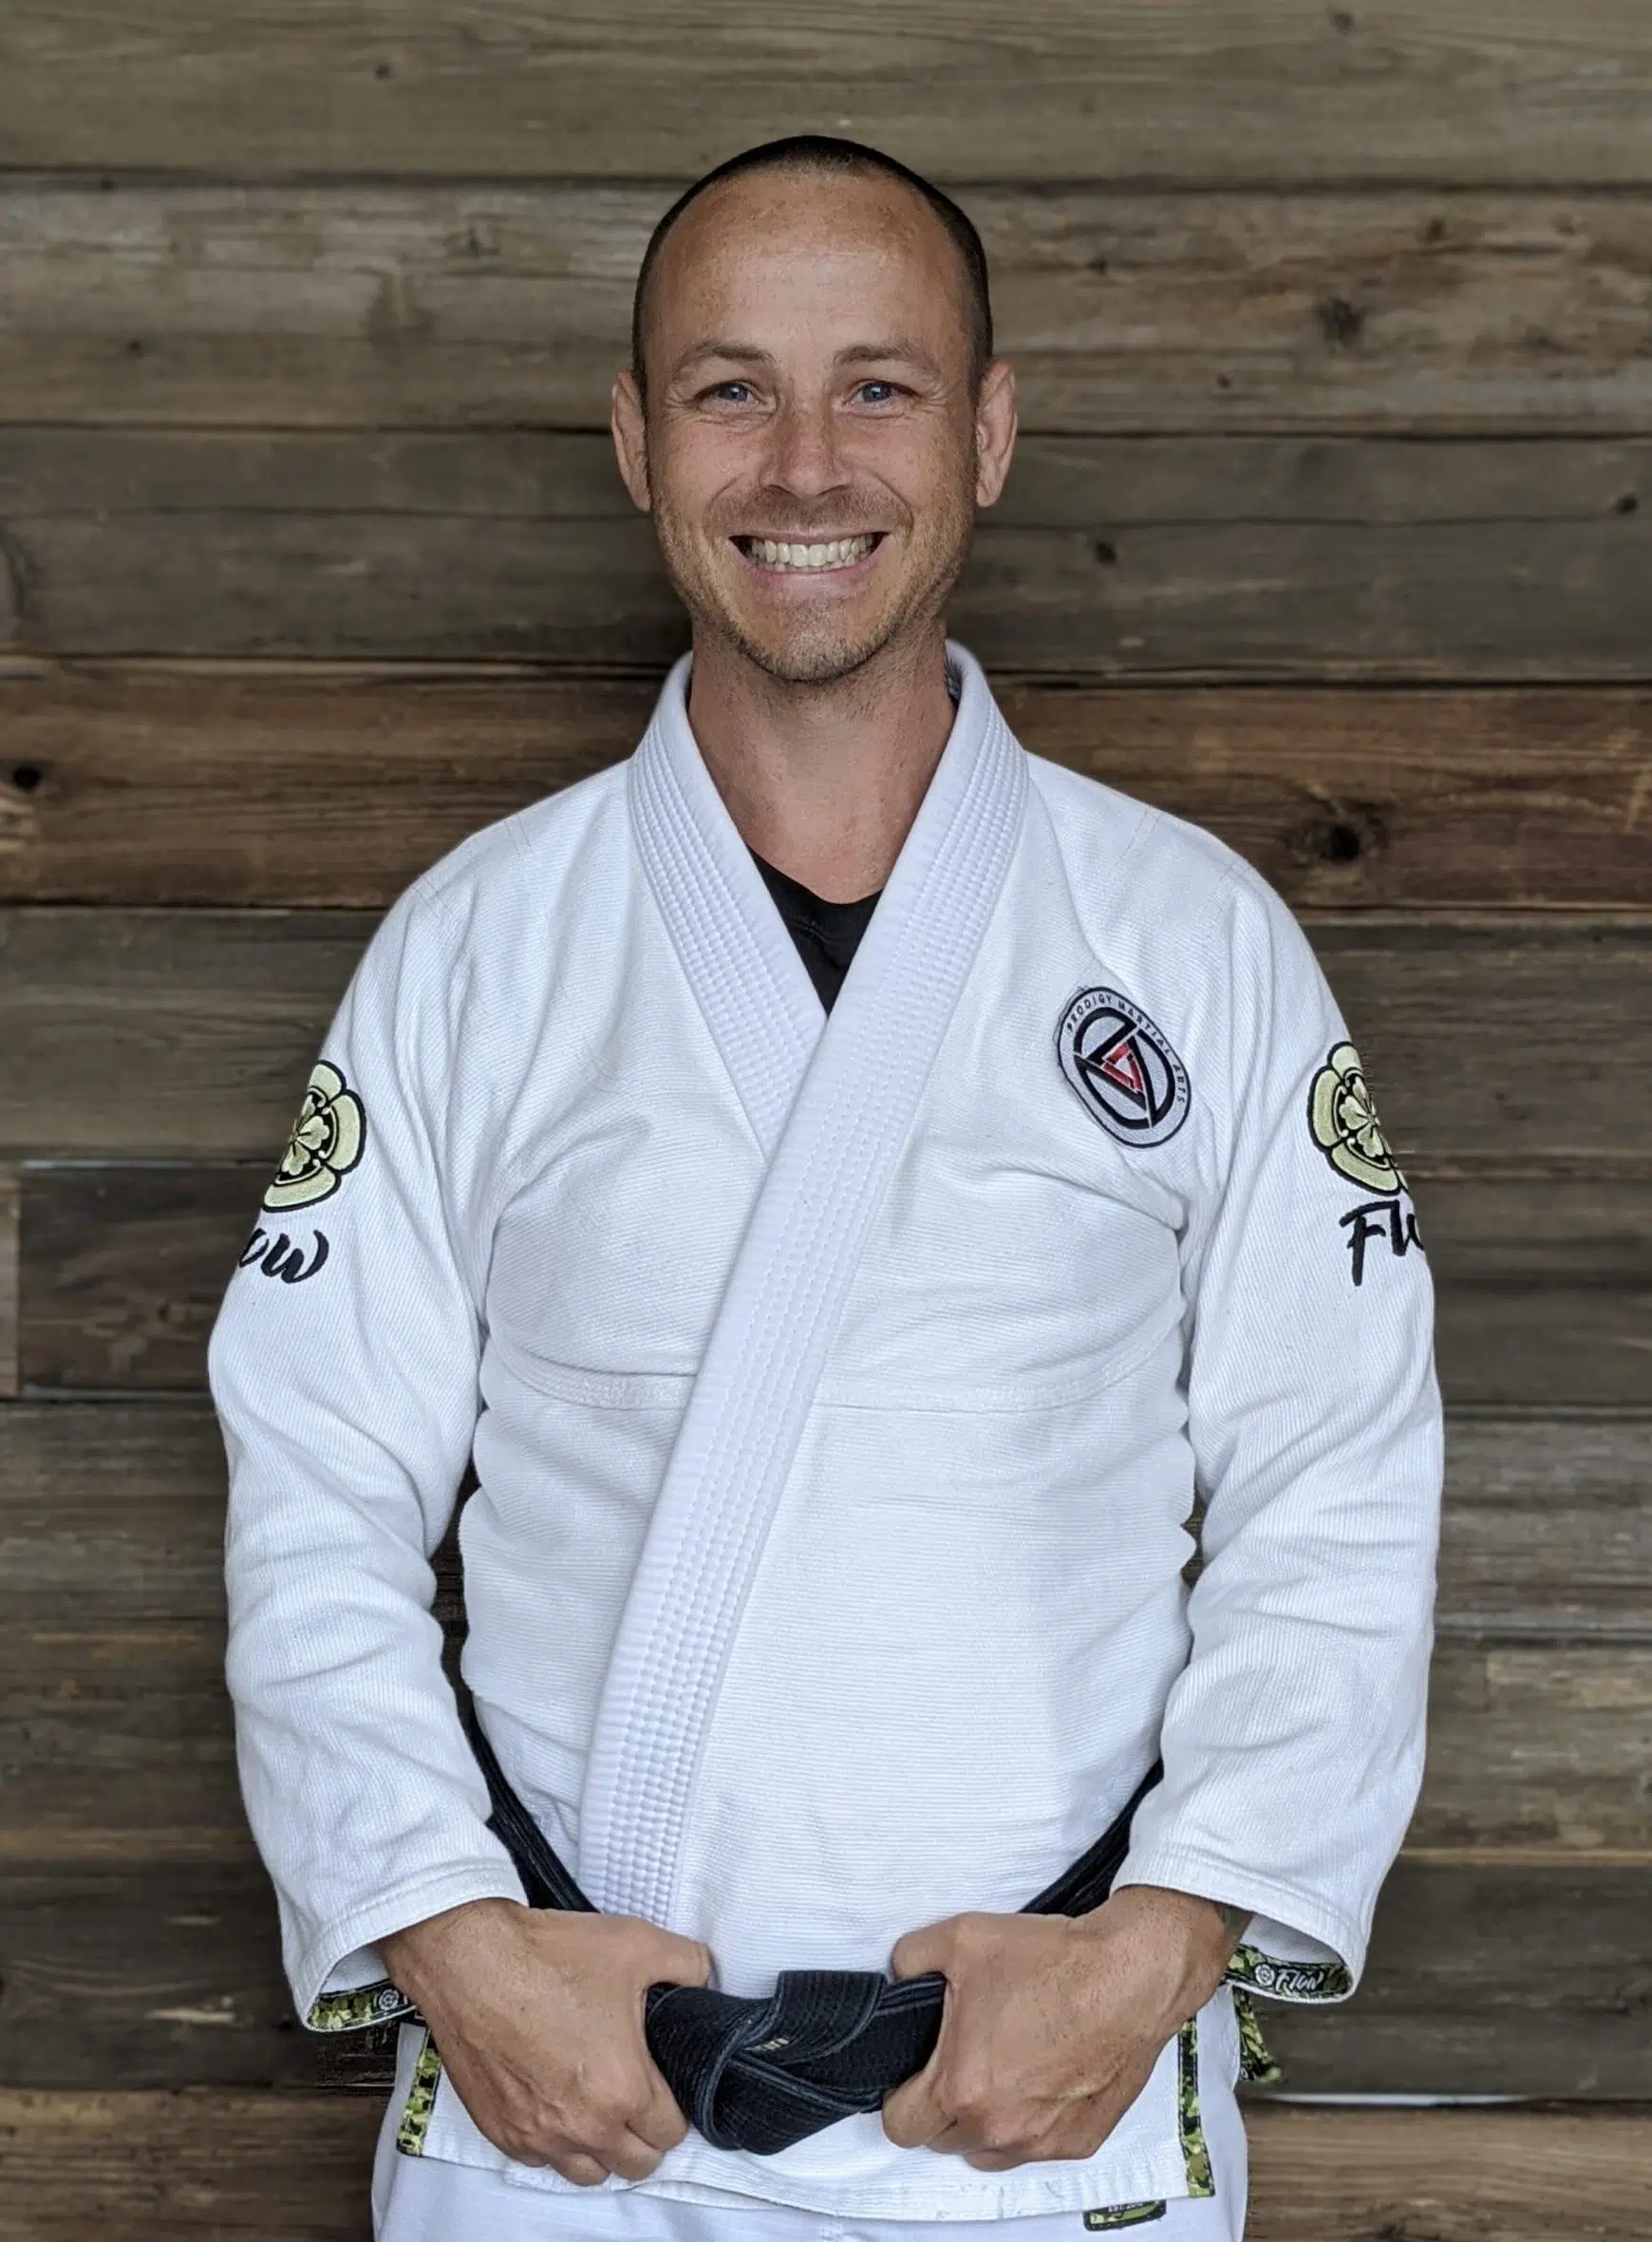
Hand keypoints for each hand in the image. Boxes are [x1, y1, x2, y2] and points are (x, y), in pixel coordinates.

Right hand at [380, 1897, 710, 2185]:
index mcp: (624, 2088)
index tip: (664, 2085)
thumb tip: (703, 1978)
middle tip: (637, 2096)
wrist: (471, 1960)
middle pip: (635, 2164)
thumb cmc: (548, 1955)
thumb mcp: (637, 1944)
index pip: (671, 2132)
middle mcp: (582, 2125)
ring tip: (598, 2106)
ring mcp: (537, 2135)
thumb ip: (688, 1964)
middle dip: (644, 2135)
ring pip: (587, 2173)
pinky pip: (540, 2160)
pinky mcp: (500, 2131)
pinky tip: (555, 2103)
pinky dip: (554, 2142)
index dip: (675, 2106)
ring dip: (601, 2148)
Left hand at [881, 1886, 1234, 2170]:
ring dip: (986, 2121)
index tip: (914, 2074)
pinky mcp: (1080, 2141)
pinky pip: (1037, 2145)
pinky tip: (1044, 2075)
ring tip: (1003, 2069)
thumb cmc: (1053, 1962)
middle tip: (962, 2059)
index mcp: (961, 2087)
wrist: (1129, 1975)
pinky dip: (1033, 2121)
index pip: (901, 2126)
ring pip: (990, 2151)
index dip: (899, 2097)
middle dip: (944, 2105)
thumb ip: (911, 1959)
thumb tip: (899, 1976)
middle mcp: (1000, 2128)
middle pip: (944, 2140)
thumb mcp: (961, 1938)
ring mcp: (1042, 2141)